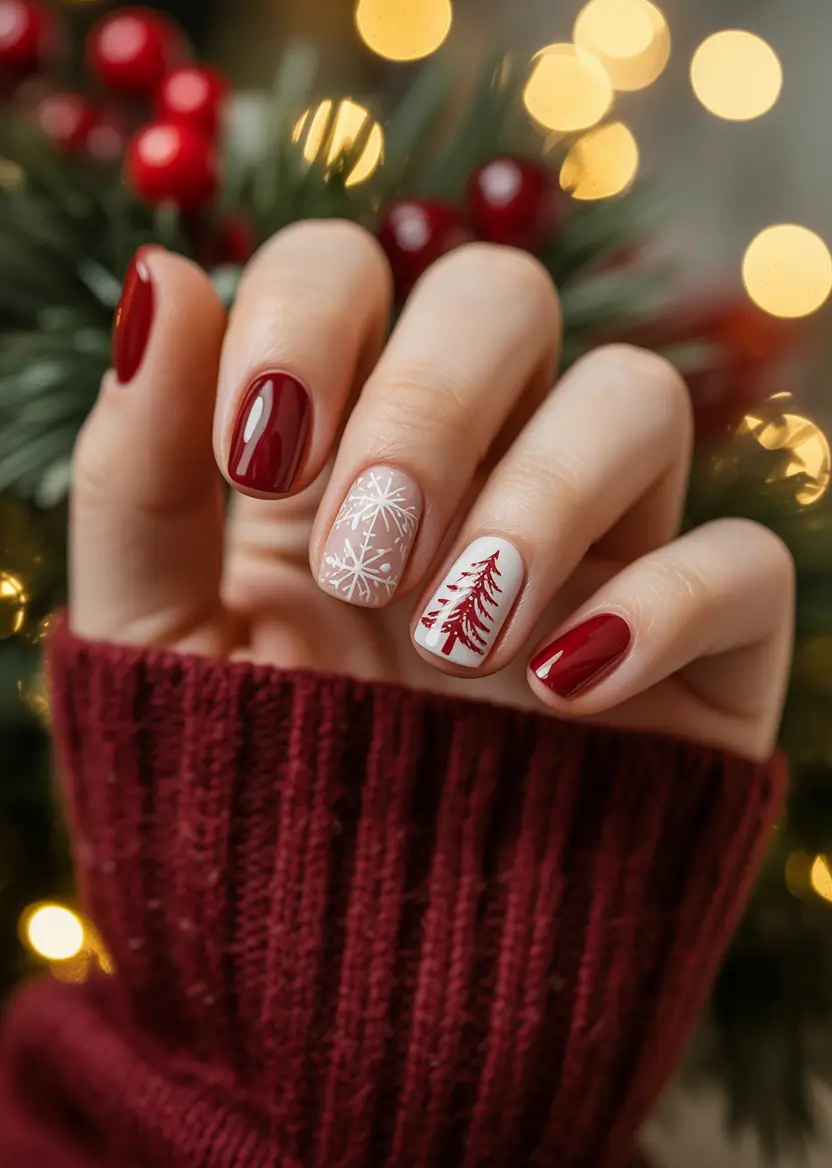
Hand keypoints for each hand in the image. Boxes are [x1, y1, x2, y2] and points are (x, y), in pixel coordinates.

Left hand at [70, 221, 793, 759]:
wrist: (348, 994)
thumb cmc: (240, 805)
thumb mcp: (154, 643)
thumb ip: (141, 466)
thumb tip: (166, 273)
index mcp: (336, 449)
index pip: (347, 270)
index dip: (308, 318)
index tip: (265, 455)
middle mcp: (473, 470)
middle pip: (503, 296)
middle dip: (429, 401)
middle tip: (367, 558)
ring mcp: (595, 550)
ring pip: (636, 396)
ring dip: (542, 498)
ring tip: (456, 642)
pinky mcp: (699, 651)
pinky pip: (741, 561)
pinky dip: (662, 604)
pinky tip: (562, 693)